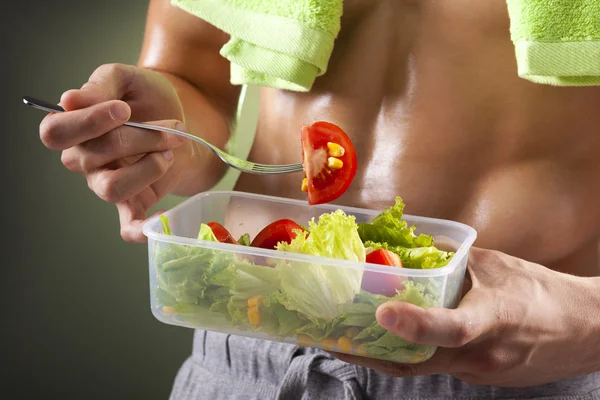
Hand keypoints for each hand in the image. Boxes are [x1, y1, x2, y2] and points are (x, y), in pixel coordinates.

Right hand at [39, 63, 194, 242]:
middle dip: (140, 138)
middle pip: (93, 156)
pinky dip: (142, 229)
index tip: (124, 109)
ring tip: (171, 150)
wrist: (181, 120)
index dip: (88, 121)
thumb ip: (100, 85)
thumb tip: (69, 99)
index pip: (56, 132)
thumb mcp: (127, 79)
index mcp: (73, 128)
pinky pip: (128, 226)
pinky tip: (162, 217)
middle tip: (173, 127)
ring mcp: (106, 183)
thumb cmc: (147, 98)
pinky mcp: (134, 202)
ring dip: (150, 166)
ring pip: (112, 188)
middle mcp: (83, 161)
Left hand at [332, 247, 599, 386]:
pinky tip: (390, 340)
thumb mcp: (497, 265)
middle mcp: (482, 353)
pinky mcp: (478, 378)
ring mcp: (479, 371)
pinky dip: (409, 354)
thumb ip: (453, 259)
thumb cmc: (543, 292)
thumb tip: (412, 248)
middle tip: (330, 336)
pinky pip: (436, 366)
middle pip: (418, 359)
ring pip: (421, 366)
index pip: (452, 328)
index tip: (381, 315)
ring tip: (346, 339)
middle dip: (370, 352)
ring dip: (383, 354)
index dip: (415, 325)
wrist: (586, 331)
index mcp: (494, 318)